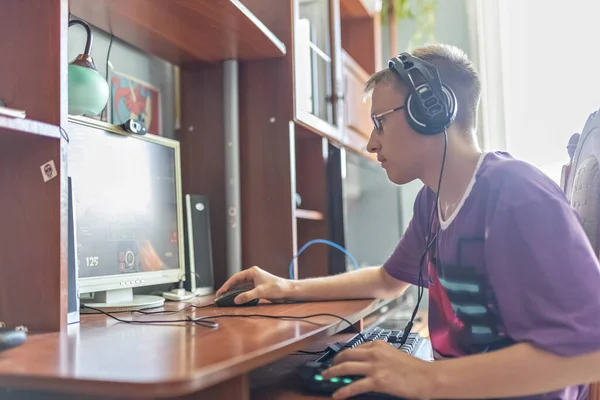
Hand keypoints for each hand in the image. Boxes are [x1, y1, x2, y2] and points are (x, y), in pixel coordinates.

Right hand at [215, 266, 291, 303]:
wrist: (288, 291)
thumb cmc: (277, 287)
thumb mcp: (261, 292)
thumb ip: (248, 296)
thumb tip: (236, 300)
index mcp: (252, 272)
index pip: (236, 278)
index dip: (227, 285)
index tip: (220, 291)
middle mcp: (252, 275)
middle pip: (237, 282)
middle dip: (228, 289)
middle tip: (220, 296)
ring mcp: (255, 282)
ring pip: (240, 287)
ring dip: (234, 292)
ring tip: (225, 299)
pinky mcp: (257, 288)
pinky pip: (245, 291)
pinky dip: (240, 295)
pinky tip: (236, 299)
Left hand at [321, 340, 435, 398]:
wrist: (427, 377)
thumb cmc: (414, 369)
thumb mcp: (393, 355)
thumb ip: (379, 357)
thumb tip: (365, 365)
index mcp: (378, 345)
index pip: (355, 348)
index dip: (344, 355)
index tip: (339, 359)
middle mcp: (373, 352)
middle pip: (346, 355)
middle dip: (334, 362)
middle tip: (328, 368)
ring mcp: (374, 366)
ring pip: (345, 368)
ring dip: (332, 373)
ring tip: (325, 378)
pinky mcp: (377, 381)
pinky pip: (354, 386)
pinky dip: (343, 391)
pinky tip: (337, 395)